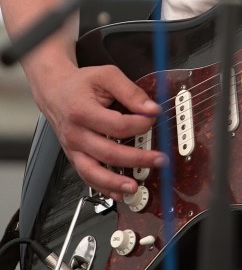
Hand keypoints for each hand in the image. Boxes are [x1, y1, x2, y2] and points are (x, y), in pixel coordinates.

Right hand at [33, 60, 167, 199]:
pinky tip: (118, 194)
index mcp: (82, 111)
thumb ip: (130, 91)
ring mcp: (73, 149)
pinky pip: (87, 177)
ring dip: (115, 183)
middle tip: (158, 159)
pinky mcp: (75, 157)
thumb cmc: (81, 84)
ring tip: (135, 187)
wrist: (55, 92)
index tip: (154, 118)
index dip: (139, 125)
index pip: (116, 125)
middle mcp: (76, 134)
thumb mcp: (107, 76)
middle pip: (108, 152)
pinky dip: (103, 188)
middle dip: (136, 158)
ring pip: (93, 172)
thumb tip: (151, 109)